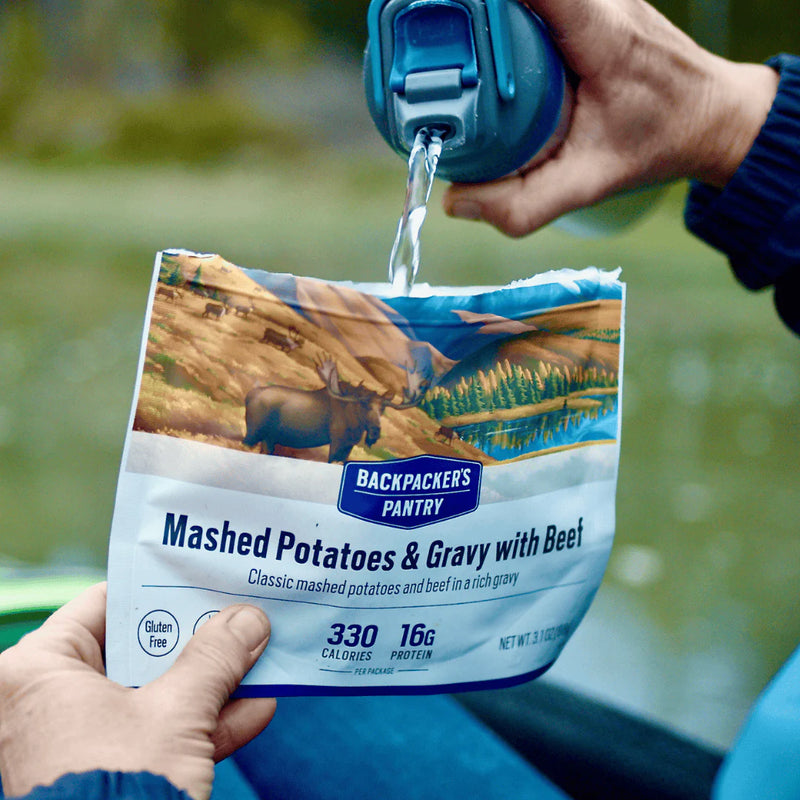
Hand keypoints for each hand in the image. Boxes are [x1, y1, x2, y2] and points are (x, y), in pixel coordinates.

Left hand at [0, 583, 274, 799]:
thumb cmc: (118, 789)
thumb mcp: (176, 712)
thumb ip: (215, 658)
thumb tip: (248, 620)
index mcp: (40, 672)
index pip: (105, 604)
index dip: (160, 589)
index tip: (205, 578)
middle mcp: (51, 703)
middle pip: (138, 650)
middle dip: (198, 641)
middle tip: (239, 618)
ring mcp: (80, 742)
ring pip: (155, 694)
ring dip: (213, 682)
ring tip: (259, 659)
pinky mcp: (107, 774)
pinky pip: (158, 736)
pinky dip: (204, 725)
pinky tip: (254, 710)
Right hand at [443, 0, 778, 235]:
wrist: (710, 114)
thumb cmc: (658, 140)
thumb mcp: (591, 184)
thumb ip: (524, 204)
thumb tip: (457, 202)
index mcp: (600, 31)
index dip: (478, 4)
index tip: (434, 21)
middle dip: (464, 12)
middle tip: (427, 48)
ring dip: (478, 13)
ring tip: (439, 48)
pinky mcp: (582, 2)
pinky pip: (527, 4)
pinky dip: (496, 16)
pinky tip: (475, 47)